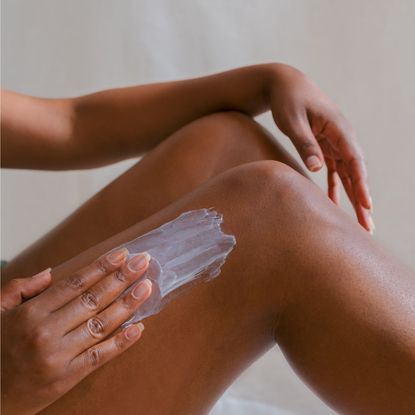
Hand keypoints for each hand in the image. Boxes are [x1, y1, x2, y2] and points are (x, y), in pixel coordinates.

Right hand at [1, 248, 151, 414]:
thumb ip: (21, 288)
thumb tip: (51, 273)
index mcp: (31, 312)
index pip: (75, 283)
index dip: (102, 267)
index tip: (123, 254)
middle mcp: (47, 332)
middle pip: (93, 299)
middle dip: (122, 278)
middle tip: (143, 262)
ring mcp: (59, 356)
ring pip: (101, 324)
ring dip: (128, 304)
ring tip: (146, 287)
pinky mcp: (67, 378)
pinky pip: (100, 356)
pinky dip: (121, 342)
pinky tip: (139, 328)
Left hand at [268, 64, 373, 232]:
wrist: (283, 84)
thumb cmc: (287, 100)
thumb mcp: (293, 121)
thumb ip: (305, 144)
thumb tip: (317, 169)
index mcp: (338, 128)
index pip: (354, 161)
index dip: (361, 184)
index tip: (366, 205)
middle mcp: (341, 136)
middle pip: (355, 172)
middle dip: (361, 199)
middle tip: (368, 226)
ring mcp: (334, 142)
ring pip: (347, 174)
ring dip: (352, 197)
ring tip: (359, 221)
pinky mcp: (324, 146)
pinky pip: (333, 170)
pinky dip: (335, 187)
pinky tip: (335, 205)